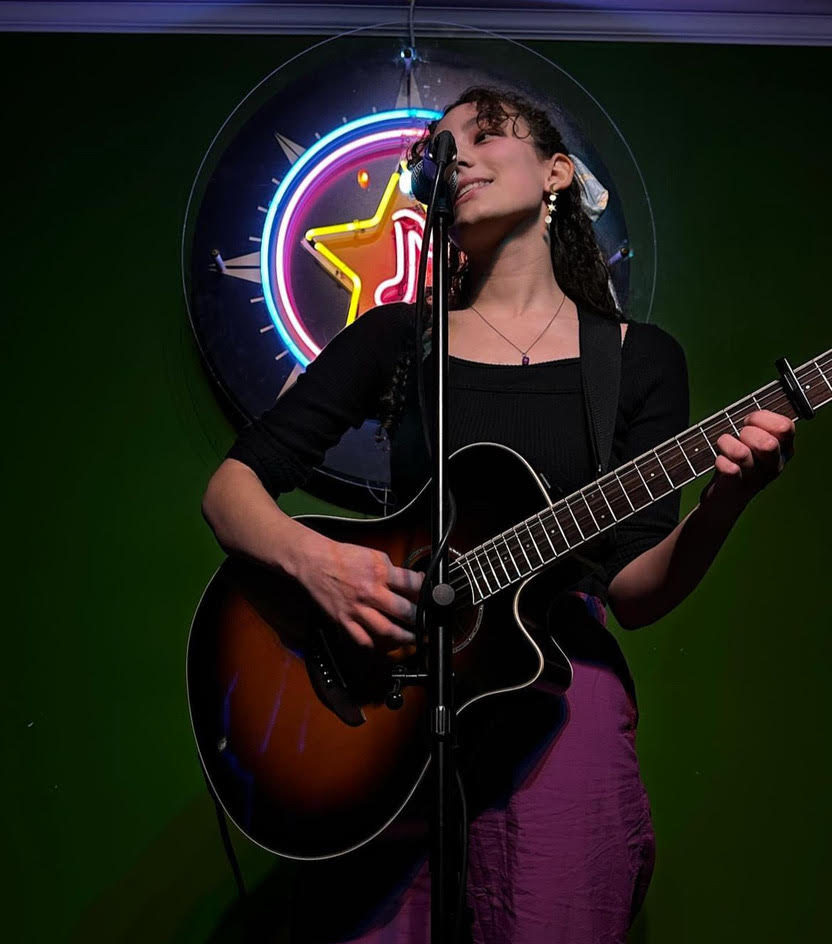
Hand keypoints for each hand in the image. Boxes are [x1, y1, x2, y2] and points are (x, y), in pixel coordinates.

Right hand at [294, 532, 423, 649]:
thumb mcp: (373, 555)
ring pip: (386, 630)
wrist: (314, 562)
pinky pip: (362, 639)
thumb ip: (392, 570)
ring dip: (404, 638)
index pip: (412, 584)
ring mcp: (356, 608)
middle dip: (419, 620)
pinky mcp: (343, 620)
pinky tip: (384, 646)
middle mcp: (370, 592)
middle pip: (404, 611)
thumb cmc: (342, 557)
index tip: (430, 598)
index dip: (425, 592)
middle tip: (426, 624)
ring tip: (413, 640)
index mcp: (379, 571)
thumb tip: (411, 581)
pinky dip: (375, 646)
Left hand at [699, 409, 794, 511]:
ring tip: (725, 448)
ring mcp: (756, 479)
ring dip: (726, 444)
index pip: (784, 427)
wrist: (725, 497)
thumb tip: (754, 417)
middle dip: (746, 432)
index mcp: (784, 450)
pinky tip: (721, 461)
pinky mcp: (736, 488)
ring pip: (742, 453)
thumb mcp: (756, 440)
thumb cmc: (740, 460)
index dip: (762, 418)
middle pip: (767, 443)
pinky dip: (721, 461)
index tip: (749, 422)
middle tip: (738, 437)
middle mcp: (775, 466)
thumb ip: (760, 425)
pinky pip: (729, 469)